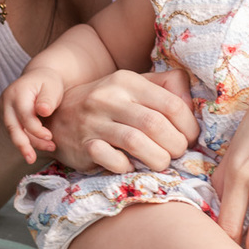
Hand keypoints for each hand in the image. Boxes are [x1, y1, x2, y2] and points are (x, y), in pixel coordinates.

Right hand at [0, 67, 67, 163]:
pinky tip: (40, 145)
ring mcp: (3, 110)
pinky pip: (14, 132)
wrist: (38, 77)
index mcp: (17, 93)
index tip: (50, 136)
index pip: (24, 116)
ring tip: (47, 149)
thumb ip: (48, 99)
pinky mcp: (5, 118)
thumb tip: (43, 111)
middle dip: (23, 145)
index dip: (36, 129)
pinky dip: (26, 140)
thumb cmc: (48, 83)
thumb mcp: (52, 86)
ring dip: (27, 145)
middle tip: (33, 159)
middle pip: (12, 127)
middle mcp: (5, 102)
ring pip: (12, 133)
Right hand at [45, 67, 196, 173]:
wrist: (57, 116)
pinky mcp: (83, 146)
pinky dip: (128, 167)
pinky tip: (132, 167)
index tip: (190, 137)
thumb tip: (192, 104)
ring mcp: (93, 122)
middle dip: (176, 145)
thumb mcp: (134, 85)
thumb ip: (166, 87)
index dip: (189, 126)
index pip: (171, 104)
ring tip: (162, 163)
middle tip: (178, 153)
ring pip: (136, 142)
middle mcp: (109, 98)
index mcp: (127, 81)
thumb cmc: (107, 103)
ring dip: (157, 159)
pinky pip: (112, 160)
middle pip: (156, 125)